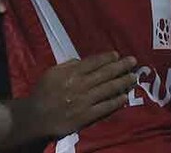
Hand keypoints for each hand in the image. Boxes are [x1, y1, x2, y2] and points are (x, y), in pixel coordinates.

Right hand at [18, 52, 136, 138]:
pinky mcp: (87, 115)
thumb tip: (82, 61)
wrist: (36, 116)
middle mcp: (80, 85)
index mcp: (71, 73)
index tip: (117, 55)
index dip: (107, 58)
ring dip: (122, 82)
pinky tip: (124, 97)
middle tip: (133, 61)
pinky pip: (105, 107)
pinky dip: (116, 102)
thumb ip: (67, 66)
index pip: (93, 62)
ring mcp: (85, 101)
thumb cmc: (43, 92)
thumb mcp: (51, 72)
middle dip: (121, 66)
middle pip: (105, 73)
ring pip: (108, 89)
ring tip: (133, 77)